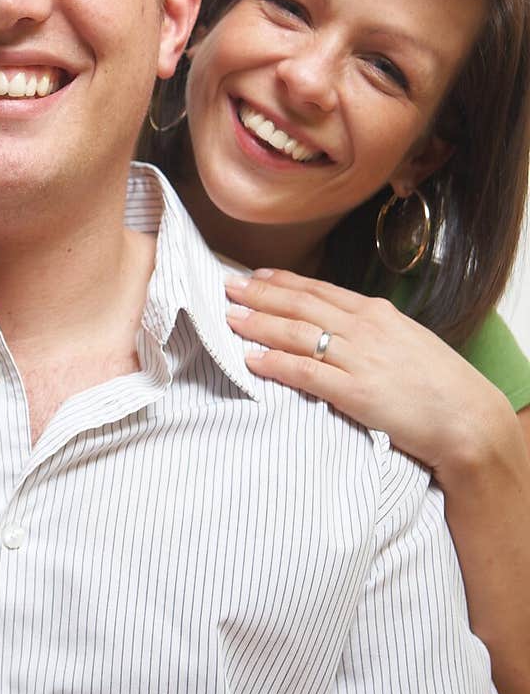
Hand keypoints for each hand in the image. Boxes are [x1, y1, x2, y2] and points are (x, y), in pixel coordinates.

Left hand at [225, 267, 514, 482]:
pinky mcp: (355, 392)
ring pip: (297, 334)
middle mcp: (364, 329)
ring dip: (259, 325)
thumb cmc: (439, 382)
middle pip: (300, 306)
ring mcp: (359, 359)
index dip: (282, 282)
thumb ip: (371, 329)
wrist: (467, 417)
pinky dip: (276, 364)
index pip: (319, 290)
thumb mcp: (406, 339)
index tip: (255, 276)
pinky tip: (252, 360)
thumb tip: (339, 324)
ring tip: (229, 318)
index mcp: (376, 313)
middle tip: (226, 287)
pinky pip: (306, 373)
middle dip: (259, 295)